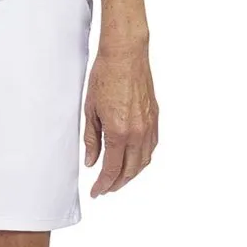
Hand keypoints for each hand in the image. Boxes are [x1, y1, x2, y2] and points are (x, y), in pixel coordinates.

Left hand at [83, 41, 158, 196]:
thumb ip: (92, 138)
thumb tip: (91, 161)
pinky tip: (134, 159)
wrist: (125, 55)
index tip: (96, 191)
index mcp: (119, 132)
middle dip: (117, 183)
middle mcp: (138, 133)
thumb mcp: (90, 108)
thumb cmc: (105, 75)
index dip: (103, 184)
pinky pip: (151, 147)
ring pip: (143, 162)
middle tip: (105, 188)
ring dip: (131, 174)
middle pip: (130, 170)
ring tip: (118, 178)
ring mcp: (149, 126)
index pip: (112, 169)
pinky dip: (142, 159)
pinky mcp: (155, 118)